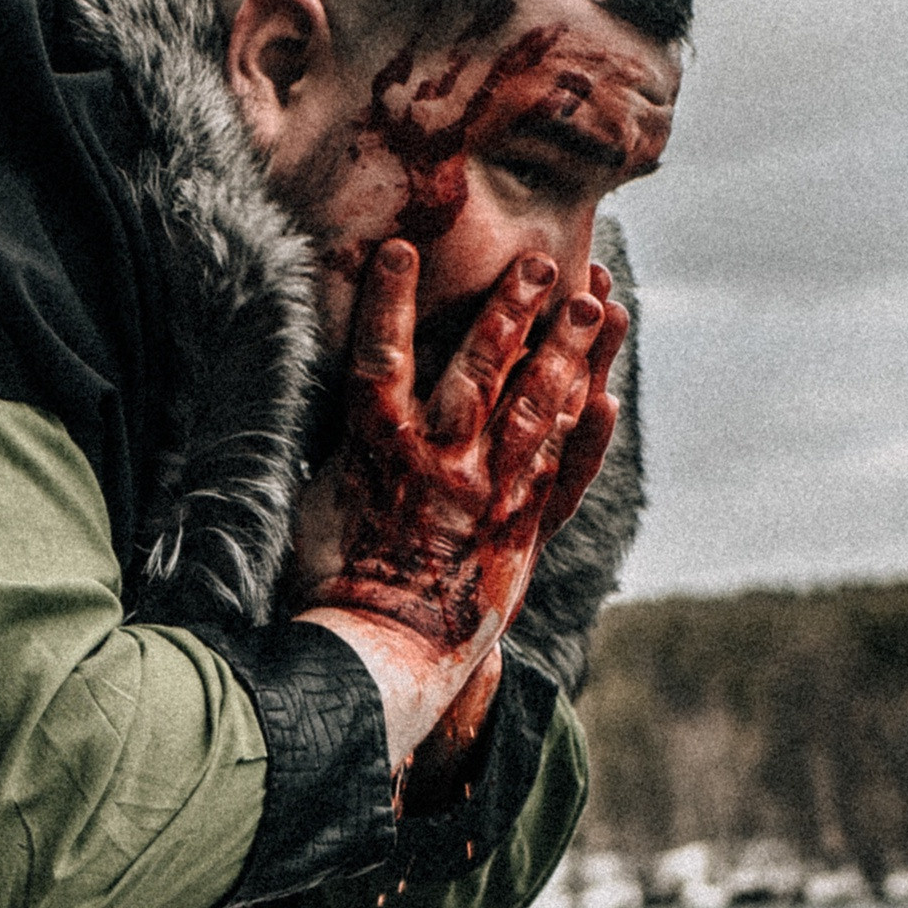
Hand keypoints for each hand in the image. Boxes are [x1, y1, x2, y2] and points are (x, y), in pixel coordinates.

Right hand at [292, 242, 626, 774]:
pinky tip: (607, 396)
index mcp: (379, 451)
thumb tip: (300, 392)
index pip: (383, 356)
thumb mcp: (310, 502)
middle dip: (512, 308)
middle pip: (482, 368)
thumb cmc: (328, 584)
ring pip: (538, 408)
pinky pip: (564, 474)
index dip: (389, 300)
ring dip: (569, 351)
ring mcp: (490, 495)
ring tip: (597, 302)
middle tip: (543, 260)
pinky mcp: (522, 530)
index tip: (401, 248)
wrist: (380, 660)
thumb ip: (332, 444)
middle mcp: (442, 464)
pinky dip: (588, 434)